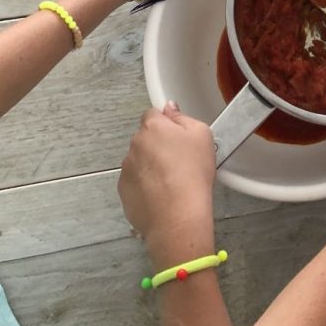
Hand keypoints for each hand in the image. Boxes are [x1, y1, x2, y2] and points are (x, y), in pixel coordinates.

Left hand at [118, 103, 215, 264]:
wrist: (178, 217)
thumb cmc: (193, 172)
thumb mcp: (202, 135)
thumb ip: (183, 117)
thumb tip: (168, 109)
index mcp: (152, 127)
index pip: (153, 114)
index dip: (167, 124)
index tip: (179, 138)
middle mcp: (134, 145)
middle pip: (146, 139)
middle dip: (158, 146)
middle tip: (179, 162)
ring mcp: (125, 169)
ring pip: (139, 161)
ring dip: (150, 166)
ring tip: (171, 183)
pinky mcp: (123, 191)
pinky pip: (135, 182)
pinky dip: (145, 186)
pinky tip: (161, 197)